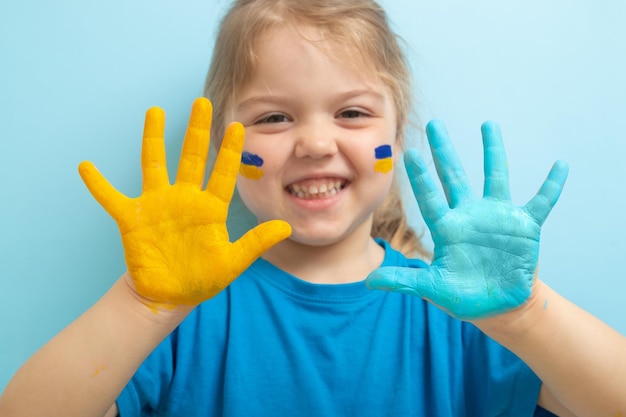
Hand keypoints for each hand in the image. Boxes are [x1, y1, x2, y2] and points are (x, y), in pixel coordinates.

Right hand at [78, 98, 290, 307]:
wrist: (169, 295)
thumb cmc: (201, 278)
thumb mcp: (232, 262)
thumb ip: (255, 243)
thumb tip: (286, 228)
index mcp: (209, 209)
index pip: (221, 174)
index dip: (230, 152)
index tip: (238, 127)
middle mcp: (184, 199)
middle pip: (191, 158)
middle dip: (197, 131)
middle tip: (202, 102)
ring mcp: (157, 206)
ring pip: (154, 165)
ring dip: (154, 139)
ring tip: (154, 112)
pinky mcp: (132, 219)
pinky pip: (111, 198)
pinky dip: (98, 185)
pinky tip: (85, 167)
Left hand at [367, 120, 567, 319]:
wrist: (500, 306)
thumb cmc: (465, 297)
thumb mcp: (433, 289)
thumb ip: (404, 281)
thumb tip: (368, 283)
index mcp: (447, 229)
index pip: (430, 198)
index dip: (420, 177)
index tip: (409, 153)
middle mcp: (470, 216)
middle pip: (454, 176)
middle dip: (444, 151)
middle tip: (434, 124)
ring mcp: (498, 218)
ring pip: (495, 177)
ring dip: (493, 152)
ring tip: (488, 124)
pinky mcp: (525, 226)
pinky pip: (542, 201)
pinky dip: (552, 186)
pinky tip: (561, 166)